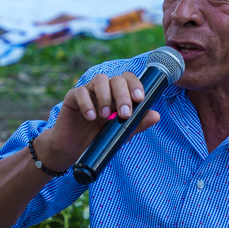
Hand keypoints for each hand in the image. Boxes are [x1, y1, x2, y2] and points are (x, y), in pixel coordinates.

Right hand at [36, 71, 159, 169]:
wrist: (74, 148)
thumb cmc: (99, 137)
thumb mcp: (121, 132)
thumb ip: (137, 123)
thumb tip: (156, 115)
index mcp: (118, 94)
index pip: (129, 80)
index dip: (136, 85)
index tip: (139, 99)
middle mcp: (105, 89)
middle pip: (116, 79)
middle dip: (123, 95)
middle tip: (124, 114)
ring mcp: (88, 91)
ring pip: (100, 80)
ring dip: (106, 97)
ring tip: (106, 116)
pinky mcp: (72, 97)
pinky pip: (80, 92)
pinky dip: (87, 104)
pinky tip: (91, 117)